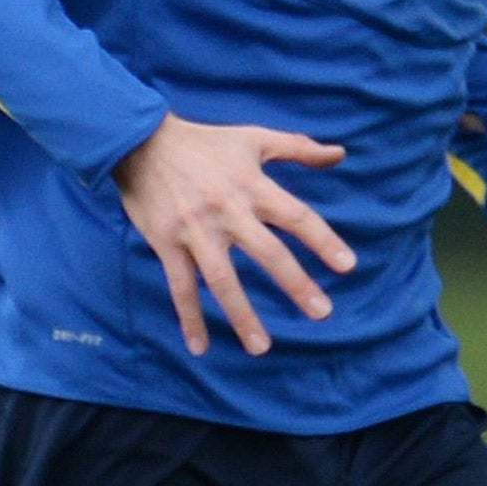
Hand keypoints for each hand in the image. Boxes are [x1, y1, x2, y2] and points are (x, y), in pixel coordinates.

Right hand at [116, 113, 351, 356]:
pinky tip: (200, 347)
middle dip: (295, 284)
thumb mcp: (252, 138)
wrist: (139, 141)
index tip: (347, 267)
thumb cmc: (203, 142)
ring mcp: (194, 229)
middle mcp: (226, 209)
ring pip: (222, 278)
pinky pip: (180, 286)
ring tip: (261, 347)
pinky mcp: (166, 242)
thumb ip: (297, 148)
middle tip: (322, 313)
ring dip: (242, 314)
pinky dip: (189, 317)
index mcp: (251, 185)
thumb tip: (339, 154)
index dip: (323, 240)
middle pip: (267, 251)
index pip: (295, 216)